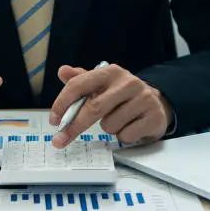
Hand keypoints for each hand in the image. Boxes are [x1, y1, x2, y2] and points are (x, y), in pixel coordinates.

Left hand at [49, 64, 172, 147]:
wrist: (155, 103)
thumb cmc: (120, 95)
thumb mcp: (100, 85)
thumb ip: (80, 80)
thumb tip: (62, 71)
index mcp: (110, 72)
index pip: (79, 85)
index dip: (62, 103)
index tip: (54, 120)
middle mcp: (128, 82)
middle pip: (93, 108)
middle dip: (74, 126)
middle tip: (60, 139)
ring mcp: (144, 99)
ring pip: (109, 125)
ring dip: (107, 129)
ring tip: (117, 120)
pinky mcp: (154, 116)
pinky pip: (125, 135)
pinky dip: (122, 136)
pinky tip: (129, 126)